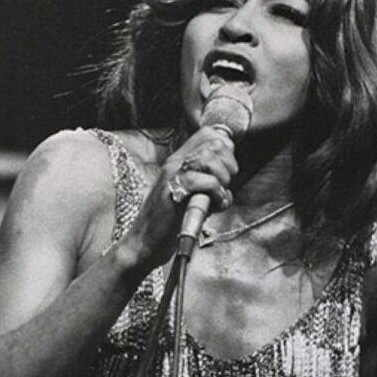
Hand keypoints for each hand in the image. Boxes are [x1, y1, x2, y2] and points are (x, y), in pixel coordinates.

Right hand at [120, 125, 239, 271]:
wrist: (146, 241)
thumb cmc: (171, 221)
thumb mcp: (196, 196)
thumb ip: (211, 183)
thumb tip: (231, 175)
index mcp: (180, 161)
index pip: (209, 135)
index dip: (227, 149)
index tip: (228, 171)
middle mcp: (175, 163)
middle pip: (214, 143)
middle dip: (229, 164)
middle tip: (224, 184)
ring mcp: (172, 176)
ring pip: (210, 159)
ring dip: (222, 180)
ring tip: (217, 196)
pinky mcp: (173, 192)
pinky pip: (204, 182)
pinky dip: (216, 194)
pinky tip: (212, 207)